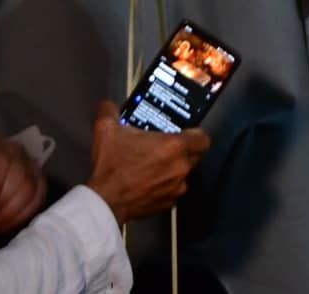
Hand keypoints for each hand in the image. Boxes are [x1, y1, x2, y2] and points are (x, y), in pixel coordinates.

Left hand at [0, 137, 47, 237]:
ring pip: (31, 190)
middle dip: (3, 201)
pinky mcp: (38, 187)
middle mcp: (17, 153)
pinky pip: (37, 201)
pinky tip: (5, 225)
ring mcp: (31, 169)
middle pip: (20, 176)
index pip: (2, 160)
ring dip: (11, 212)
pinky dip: (21, 216)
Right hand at [86, 101, 209, 224]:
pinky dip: (165, 185)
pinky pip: (174, 189)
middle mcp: (180, 167)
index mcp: (173, 146)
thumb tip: (109, 106)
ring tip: (155, 163)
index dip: (196, 133)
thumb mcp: (106, 129)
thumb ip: (110, 110)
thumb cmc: (111, 168)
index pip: (203, 138)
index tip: (187, 132)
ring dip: (173, 168)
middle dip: (184, 150)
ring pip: (184, 173)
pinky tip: (149, 180)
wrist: (105, 201)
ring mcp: (176, 187)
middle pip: (195, 155)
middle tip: (166, 146)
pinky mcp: (169, 203)